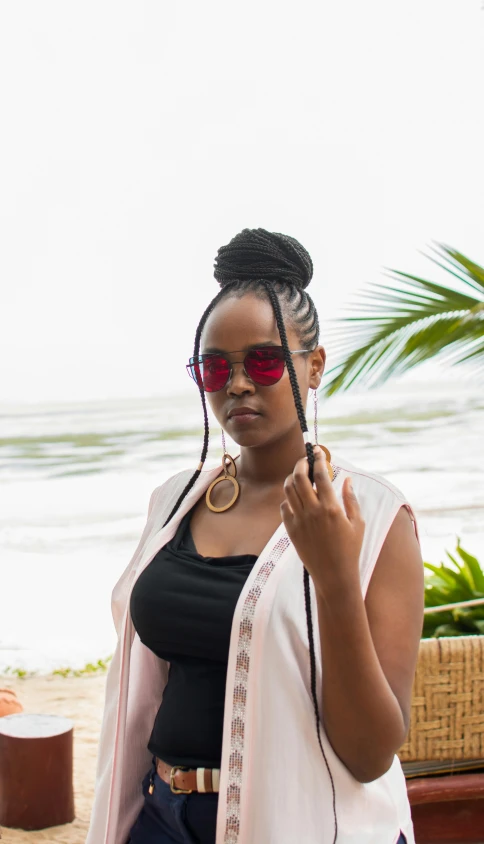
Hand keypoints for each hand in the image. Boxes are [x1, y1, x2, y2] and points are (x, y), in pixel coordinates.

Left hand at [280, 446, 364, 598]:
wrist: (333, 575)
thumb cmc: (350, 549)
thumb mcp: (357, 523)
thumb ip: (351, 499)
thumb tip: (347, 479)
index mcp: (331, 508)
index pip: (321, 475)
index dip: (319, 459)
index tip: (318, 451)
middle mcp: (313, 512)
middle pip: (299, 478)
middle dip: (300, 464)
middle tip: (305, 460)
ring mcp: (299, 520)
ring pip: (288, 490)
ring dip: (292, 478)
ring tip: (299, 476)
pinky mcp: (291, 530)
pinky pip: (284, 507)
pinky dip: (288, 498)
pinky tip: (296, 498)